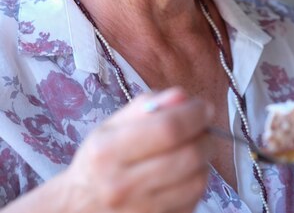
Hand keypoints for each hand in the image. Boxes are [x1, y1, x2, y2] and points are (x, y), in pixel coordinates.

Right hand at [59, 88, 213, 212]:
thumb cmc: (103, 159)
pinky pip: (193, 200)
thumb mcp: (114, 125)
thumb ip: (149, 105)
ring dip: (204, 160)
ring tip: (193, 150)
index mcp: (107, 152)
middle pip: (188, 156)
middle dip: (205, 137)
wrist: (82, 206)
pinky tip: (184, 174)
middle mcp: (121, 186)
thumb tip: (183, 97)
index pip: (168, 129)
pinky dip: (196, 181)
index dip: (195, 114)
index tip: (203, 107)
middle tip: (203, 129)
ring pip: (197, 180)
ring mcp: (139, 211)